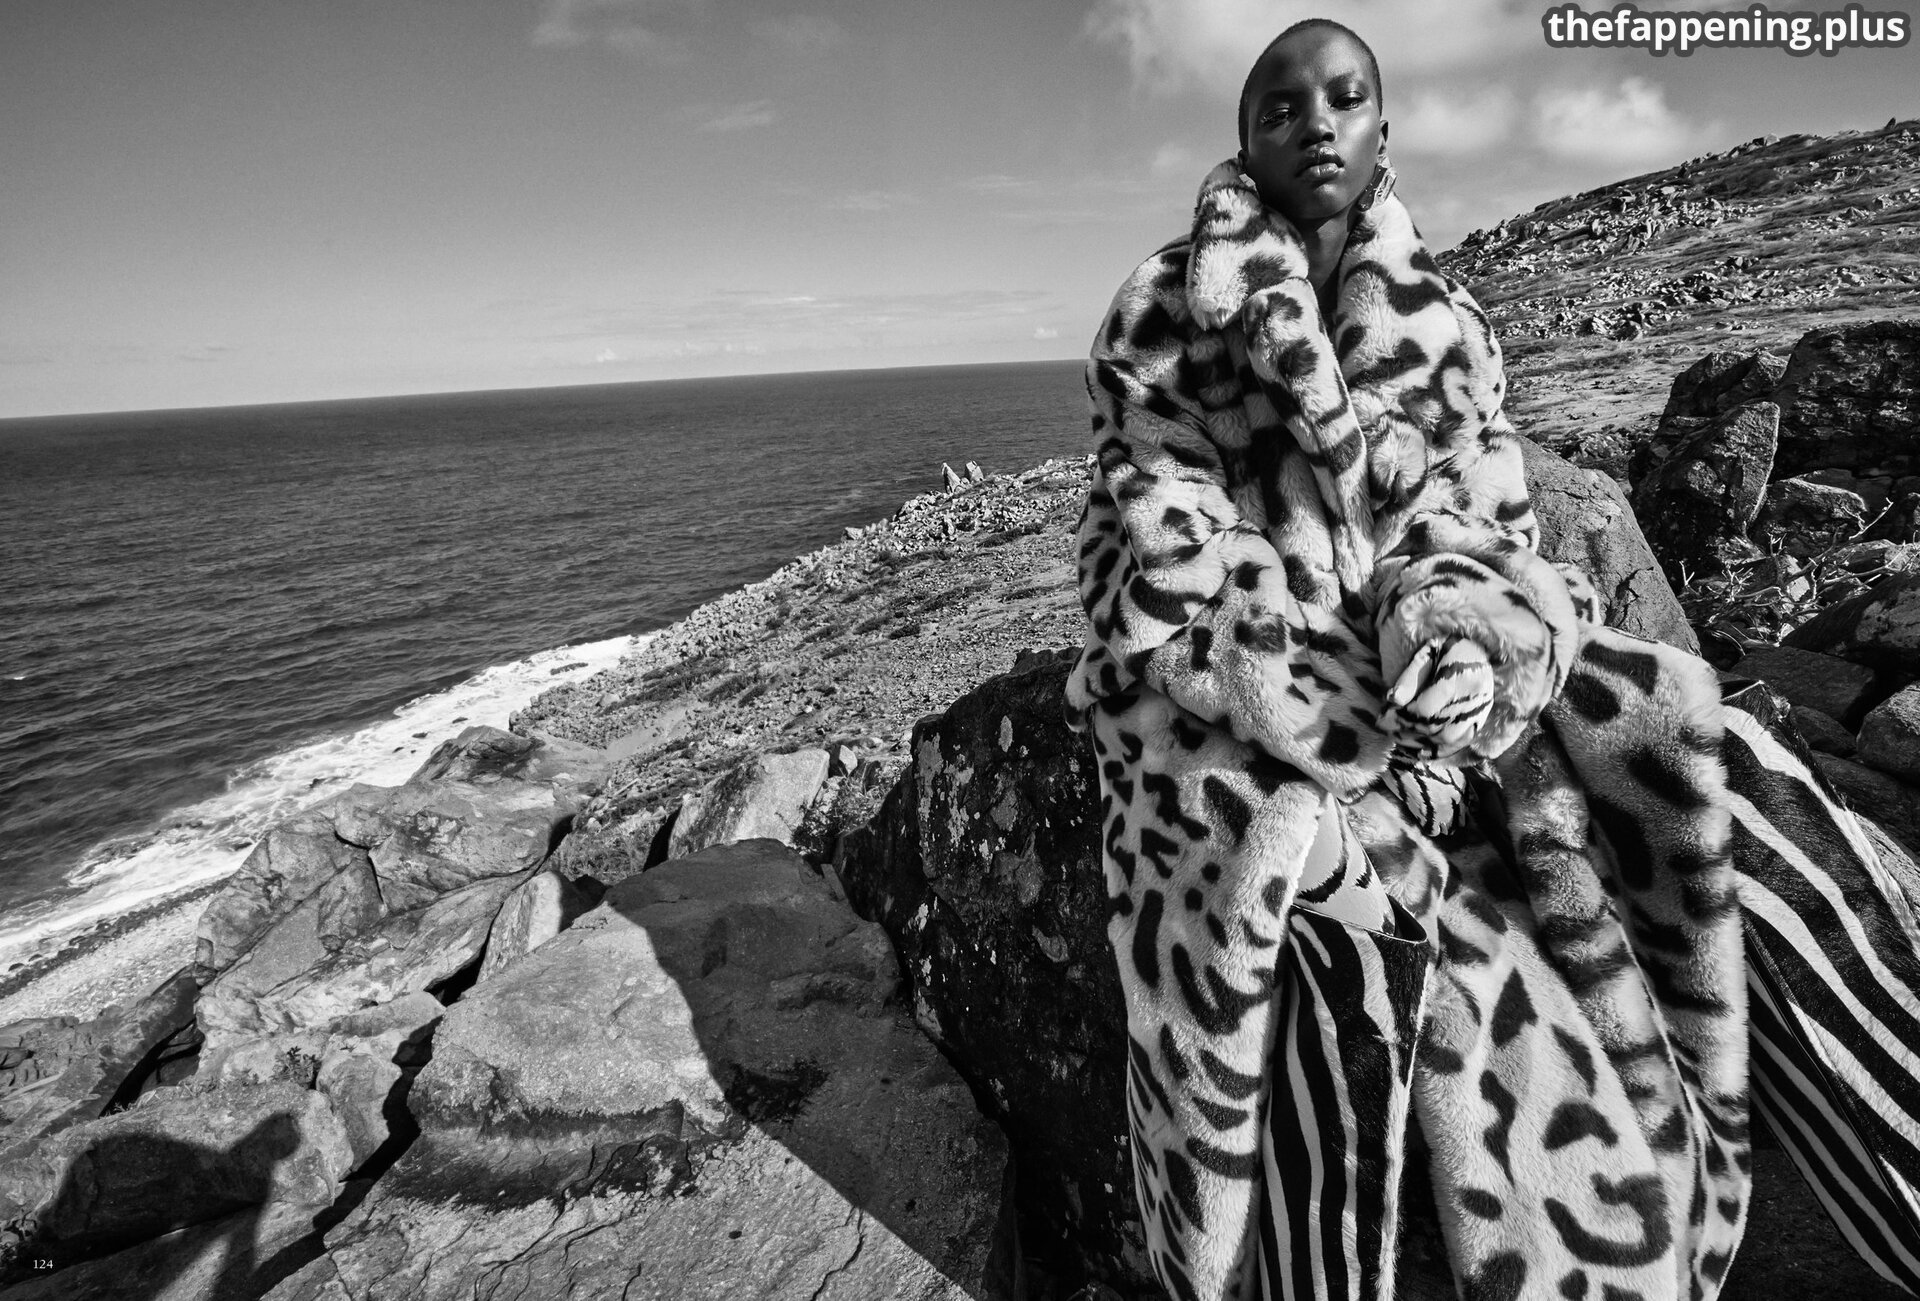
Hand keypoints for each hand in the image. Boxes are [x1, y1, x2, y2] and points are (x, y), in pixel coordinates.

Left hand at [1381, 634, 1496, 761]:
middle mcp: (1473, 697)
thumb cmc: (1448, 646)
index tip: (1385, 715)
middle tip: (1387, 728)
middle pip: (1435, 726)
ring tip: (1400, 737)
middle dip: (1407, 729)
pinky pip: (1462, 741)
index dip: (1403, 716)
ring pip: (1448, 738)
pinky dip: (1441, 750)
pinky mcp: (1483, 717)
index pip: (1425, 710)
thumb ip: (1409, 677)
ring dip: (1421, 741)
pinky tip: (1421, 751)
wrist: (1482, 645)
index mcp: (1458, 677)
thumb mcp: (1426, 652)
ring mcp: (1481, 710)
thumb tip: (1392, 700)